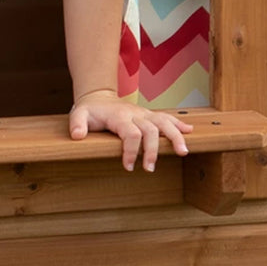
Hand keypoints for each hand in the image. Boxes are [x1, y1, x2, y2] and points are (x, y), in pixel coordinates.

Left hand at [69, 90, 193, 172]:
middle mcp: (135, 114)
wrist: (99, 97)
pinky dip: (178, 124)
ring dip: (174, 136)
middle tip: (150, 169)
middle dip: (153, 150)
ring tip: (183, 152)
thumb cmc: (90, 110)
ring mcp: (144, 114)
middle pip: (150, 129)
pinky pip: (166, 118)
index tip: (129, 167)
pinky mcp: (149, 116)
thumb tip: (77, 136)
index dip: (131, 151)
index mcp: (119, 116)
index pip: (130, 133)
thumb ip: (77, 124)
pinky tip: (190, 132)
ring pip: (163, 121)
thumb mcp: (78, 114)